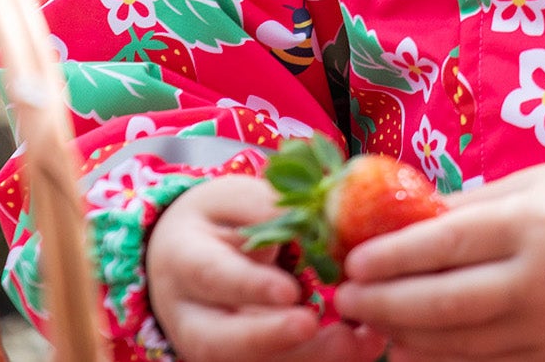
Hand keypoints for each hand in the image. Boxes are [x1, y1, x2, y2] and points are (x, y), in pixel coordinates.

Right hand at [146, 174, 385, 361]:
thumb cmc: (217, 218)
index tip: (290, 292)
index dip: (251, 287)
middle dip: (272, 338)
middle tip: (316, 325)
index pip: (213, 277)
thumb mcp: (234, 198)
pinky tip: (361, 344)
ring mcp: (213, 345)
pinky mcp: (242, 358)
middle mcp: (191, 315)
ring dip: (305, 357)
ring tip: (355, 340)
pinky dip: (318, 359)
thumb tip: (314, 223)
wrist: (186, 252)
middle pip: (224, 340)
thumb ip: (266, 210)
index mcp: (183, 260)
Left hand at [332, 160, 544, 361]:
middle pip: (449, 302)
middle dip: (388, 302)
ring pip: (463, 344)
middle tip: (346, 297)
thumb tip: (397, 220)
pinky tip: (409, 351)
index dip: (395, 255)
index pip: (448, 242)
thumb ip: (464, 208)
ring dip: (407, 335)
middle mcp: (541, 280)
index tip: (354, 259)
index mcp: (530, 223)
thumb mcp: (524, 186)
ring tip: (370, 321)